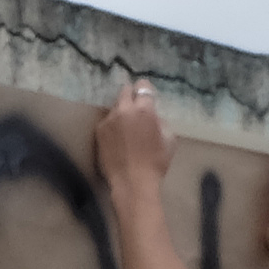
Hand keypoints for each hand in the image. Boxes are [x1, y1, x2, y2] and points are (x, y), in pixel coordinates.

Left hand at [90, 79, 175, 206]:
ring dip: (121, 112)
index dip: (146, 90)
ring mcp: (108, 120)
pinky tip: (117, 139)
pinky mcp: (99, 131)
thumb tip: (152, 116)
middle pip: (125, 90)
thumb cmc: (156, 163)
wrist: (132, 183)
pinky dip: (112, 125)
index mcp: (144, 110)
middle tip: (135, 108)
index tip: (147, 97)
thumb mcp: (169, 139)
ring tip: (126, 128)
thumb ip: (160, 120)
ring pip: (115, 107)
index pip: (142, 86)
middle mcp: (124, 110)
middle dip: (131, 96)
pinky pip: (107, 121)